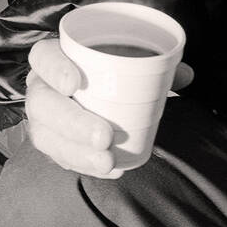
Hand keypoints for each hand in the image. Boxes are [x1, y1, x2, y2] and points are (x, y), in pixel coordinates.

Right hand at [24, 38, 193, 178]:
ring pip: (47, 136)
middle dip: (72, 123)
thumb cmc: (108, 69)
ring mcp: (43, 119)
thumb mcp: (127, 60)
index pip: (43, 56)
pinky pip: (61, 157)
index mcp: (53, 58)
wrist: (90, 91)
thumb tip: (185, 74)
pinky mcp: (52, 143)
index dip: (54, 68)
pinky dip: (85, 165)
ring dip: (77, 152)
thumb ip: (154, 62)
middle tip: (104, 137)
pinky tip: (112, 169)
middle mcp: (41, 87)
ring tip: (107, 161)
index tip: (75, 83)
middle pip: (43, 104)